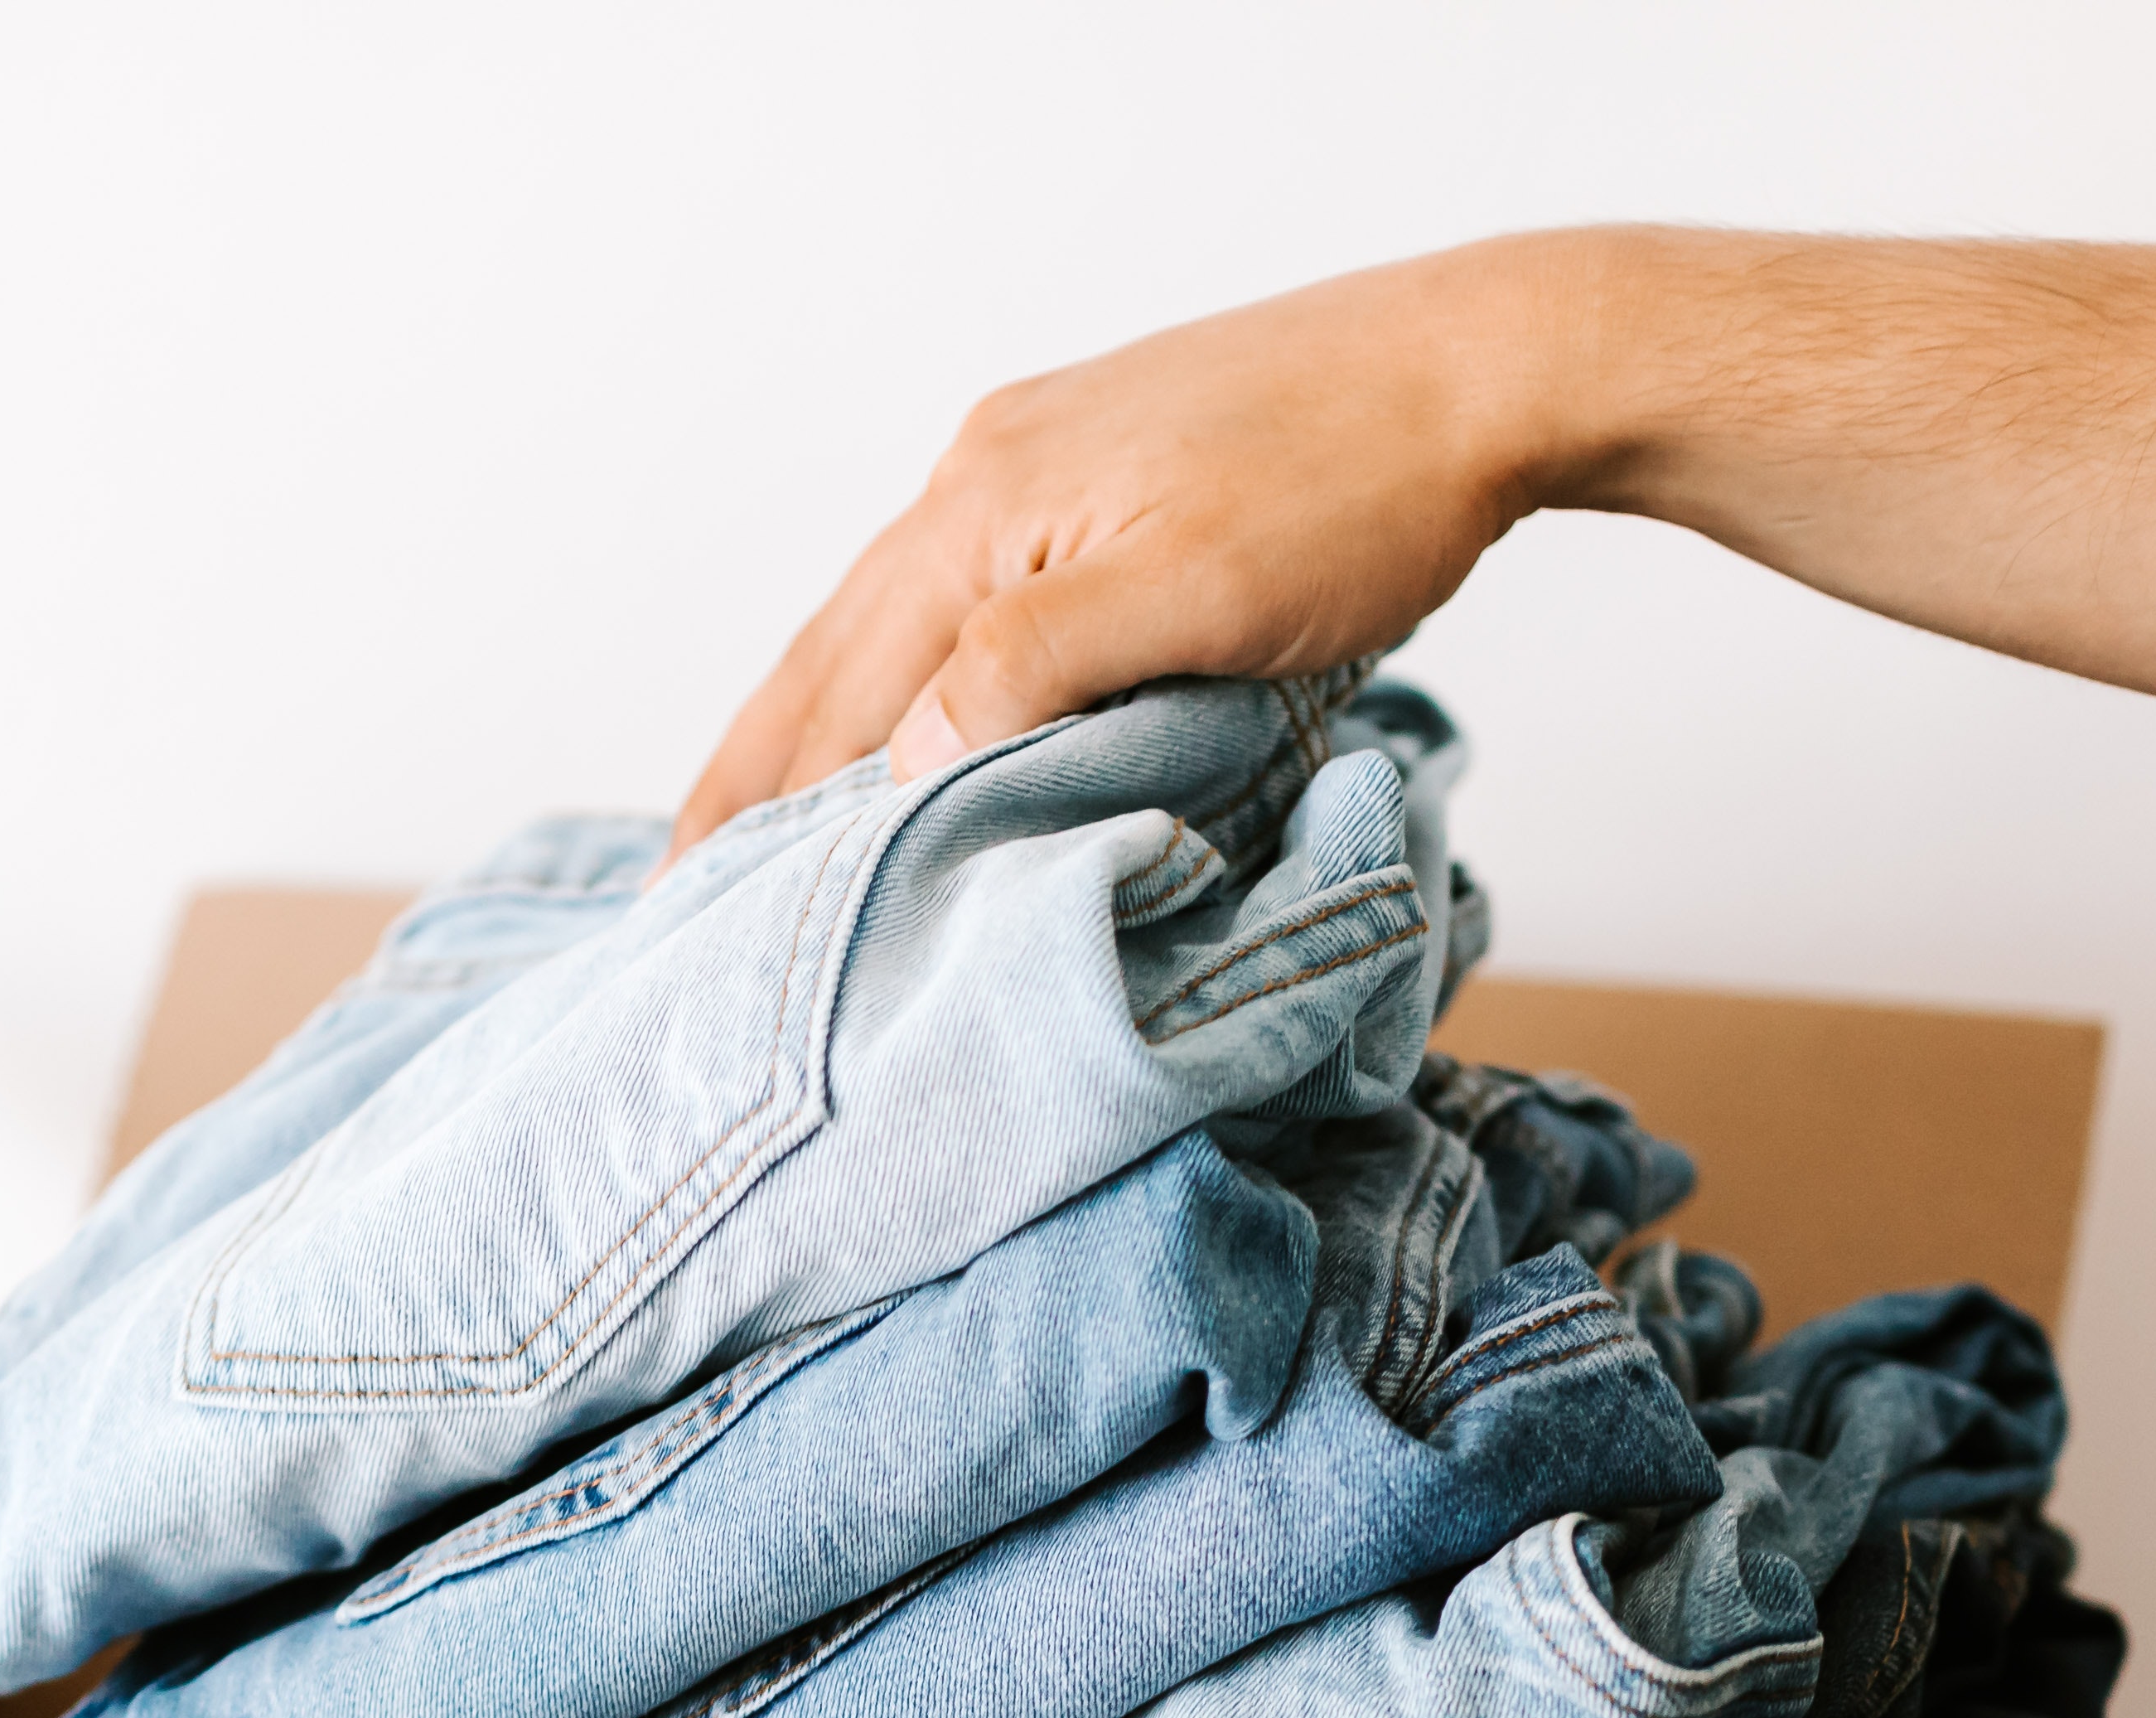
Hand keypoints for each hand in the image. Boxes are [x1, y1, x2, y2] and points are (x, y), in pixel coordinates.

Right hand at [670, 238, 1589, 850]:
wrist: (1479, 371)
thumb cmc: (1357, 488)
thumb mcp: (1191, 597)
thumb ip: (1034, 673)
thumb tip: (896, 763)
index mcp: (982, 510)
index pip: (836, 690)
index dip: (761, 806)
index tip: (693, 909)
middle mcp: (982, 477)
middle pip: (830, 652)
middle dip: (751, 777)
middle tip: (676, 895)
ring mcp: (1036, 465)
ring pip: (889, 627)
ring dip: (818, 731)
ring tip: (760, 830)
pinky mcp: (1097, 476)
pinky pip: (958, 600)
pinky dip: (903, 679)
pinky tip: (902, 724)